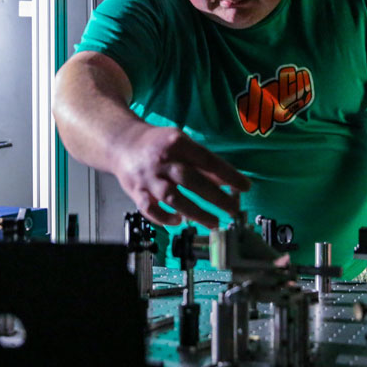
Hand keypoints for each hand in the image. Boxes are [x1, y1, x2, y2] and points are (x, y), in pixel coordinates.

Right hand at [113, 125, 250, 228]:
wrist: (121, 143)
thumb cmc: (157, 144)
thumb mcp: (182, 143)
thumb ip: (202, 162)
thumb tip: (227, 181)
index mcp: (177, 143)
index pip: (207, 161)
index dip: (228, 175)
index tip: (245, 187)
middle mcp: (162, 160)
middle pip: (191, 180)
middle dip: (215, 197)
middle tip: (233, 210)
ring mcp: (148, 178)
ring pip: (173, 198)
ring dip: (195, 212)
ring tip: (214, 223)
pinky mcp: (136, 192)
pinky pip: (150, 209)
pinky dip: (164, 218)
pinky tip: (178, 222)